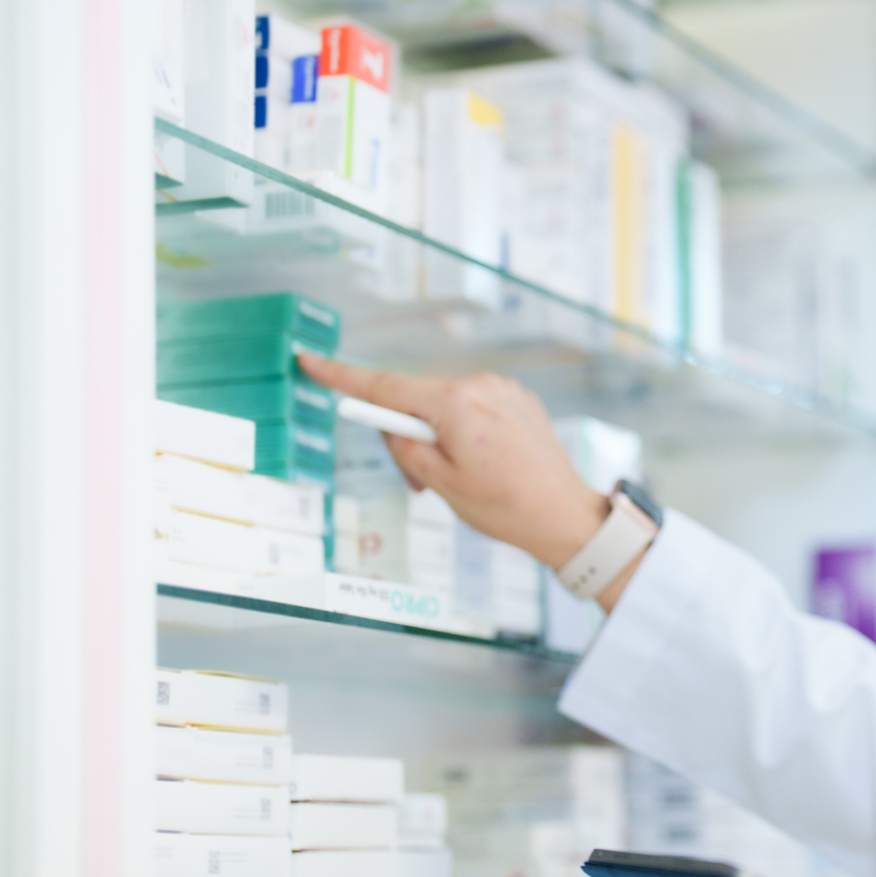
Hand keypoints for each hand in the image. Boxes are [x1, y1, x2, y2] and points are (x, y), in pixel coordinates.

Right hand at [297, 353, 605, 572]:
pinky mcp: (519, 400)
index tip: (310, 360)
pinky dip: (464, 432)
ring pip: (445, 406)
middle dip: (407, 435)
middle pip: (416, 399)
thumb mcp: (439, 483)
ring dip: (438, 436)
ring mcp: (504, 389)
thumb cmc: (506, 506)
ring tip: (459, 479)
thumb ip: (403, 446)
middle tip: (418, 481)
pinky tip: (483, 465)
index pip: (385, 385)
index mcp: (456, 404)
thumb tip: (389, 422)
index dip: (342, 376)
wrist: (565, 516)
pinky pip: (474, 408)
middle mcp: (481, 385)